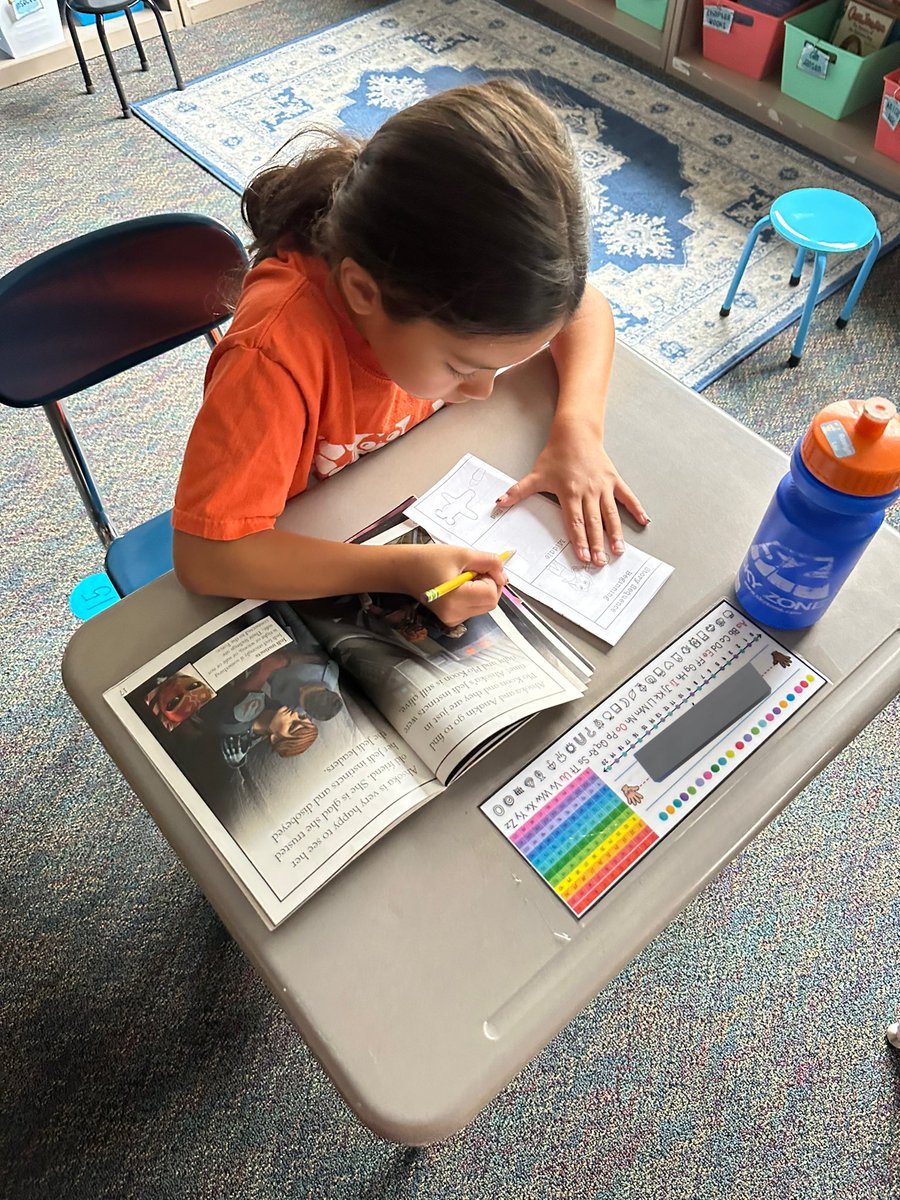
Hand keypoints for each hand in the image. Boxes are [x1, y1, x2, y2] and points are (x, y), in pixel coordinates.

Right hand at [400, 544, 506, 625]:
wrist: (404, 569)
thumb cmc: (427, 560)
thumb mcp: (462, 554)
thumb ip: (489, 562)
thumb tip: (503, 574)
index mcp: (455, 599)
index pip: (490, 594)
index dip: (492, 577)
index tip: (481, 566)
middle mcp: (454, 614)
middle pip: (490, 603)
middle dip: (489, 584)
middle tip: (473, 569)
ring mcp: (452, 619)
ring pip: (484, 606)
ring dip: (482, 589)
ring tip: (463, 576)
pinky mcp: (451, 619)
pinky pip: (474, 608)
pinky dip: (474, 595)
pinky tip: (460, 585)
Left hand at [495, 420, 648, 566]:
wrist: (576, 432)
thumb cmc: (557, 454)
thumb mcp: (536, 473)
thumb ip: (518, 491)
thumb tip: (500, 503)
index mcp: (570, 492)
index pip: (575, 521)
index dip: (579, 540)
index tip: (582, 556)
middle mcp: (589, 491)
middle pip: (593, 522)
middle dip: (597, 544)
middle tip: (600, 562)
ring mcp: (603, 486)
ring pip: (611, 514)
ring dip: (615, 533)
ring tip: (619, 550)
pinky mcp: (614, 480)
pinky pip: (627, 497)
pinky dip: (636, 508)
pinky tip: (644, 521)